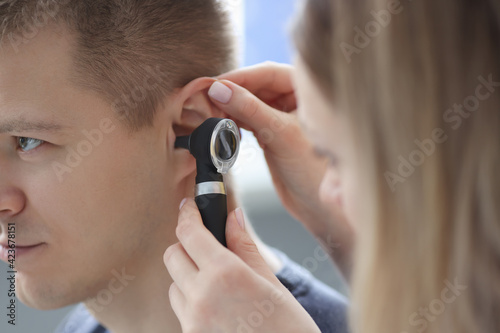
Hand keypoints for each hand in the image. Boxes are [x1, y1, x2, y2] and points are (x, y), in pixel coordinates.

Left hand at [163, 198, 320, 332]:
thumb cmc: (288, 329)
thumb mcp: (271, 282)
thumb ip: (245, 246)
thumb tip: (233, 216)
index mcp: (225, 275)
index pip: (190, 233)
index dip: (187, 215)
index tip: (189, 207)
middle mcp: (202, 297)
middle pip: (173, 255)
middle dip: (186, 245)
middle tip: (207, 245)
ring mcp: (193, 321)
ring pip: (174, 283)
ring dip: (188, 276)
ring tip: (217, 283)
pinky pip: (181, 309)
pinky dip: (192, 300)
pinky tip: (217, 305)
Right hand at [209, 63, 353, 276]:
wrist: (319, 207)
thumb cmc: (315, 170)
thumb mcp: (281, 134)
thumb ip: (250, 109)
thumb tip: (219, 89)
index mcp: (306, 91)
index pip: (267, 73)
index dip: (240, 78)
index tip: (215, 86)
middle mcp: (294, 100)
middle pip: (255, 87)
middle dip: (232, 94)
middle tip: (209, 101)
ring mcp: (281, 118)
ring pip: (249, 104)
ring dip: (231, 109)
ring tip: (213, 116)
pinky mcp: (272, 135)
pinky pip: (248, 121)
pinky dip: (234, 123)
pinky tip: (224, 127)